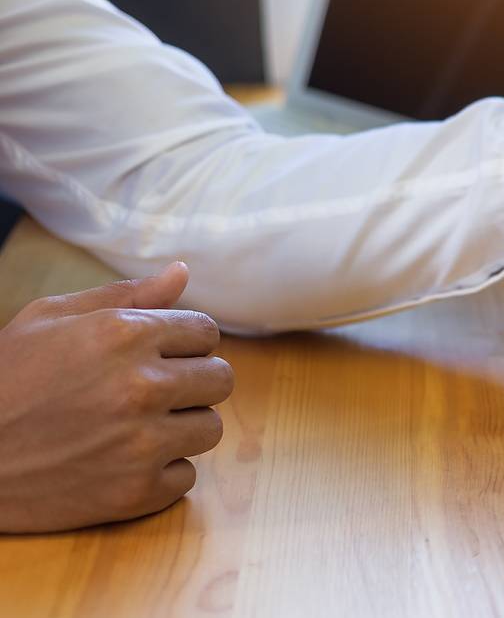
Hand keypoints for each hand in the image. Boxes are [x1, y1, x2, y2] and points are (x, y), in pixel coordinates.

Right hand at [0, 262, 234, 532]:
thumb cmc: (3, 379)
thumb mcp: (48, 318)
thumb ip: (125, 295)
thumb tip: (183, 272)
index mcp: (126, 334)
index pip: (206, 332)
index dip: (184, 344)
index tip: (158, 357)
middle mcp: (143, 385)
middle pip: (220, 379)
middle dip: (192, 383)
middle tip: (151, 394)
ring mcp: (142, 443)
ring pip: (210, 428)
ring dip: (180, 428)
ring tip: (135, 428)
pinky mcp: (136, 493)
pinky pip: (186, 477)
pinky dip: (160, 473)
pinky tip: (120, 463)